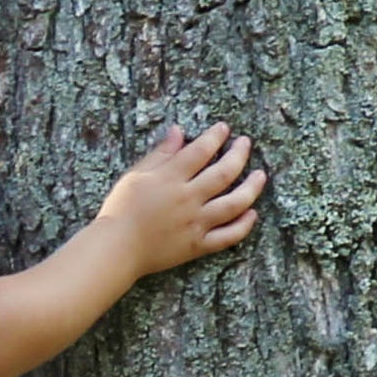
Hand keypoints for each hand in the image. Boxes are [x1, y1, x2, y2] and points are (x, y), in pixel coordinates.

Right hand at [96, 123, 264, 274]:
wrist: (116, 248)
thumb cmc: (120, 210)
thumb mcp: (135, 175)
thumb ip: (160, 154)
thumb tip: (178, 132)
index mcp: (170, 178)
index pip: (201, 151)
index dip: (215, 136)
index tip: (224, 128)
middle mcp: (188, 198)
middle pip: (224, 173)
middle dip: (239, 154)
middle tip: (245, 144)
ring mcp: (196, 223)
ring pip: (234, 203)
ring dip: (252, 187)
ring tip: (261, 175)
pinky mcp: (198, 245)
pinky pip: (228, 236)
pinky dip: (243, 226)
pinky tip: (252, 214)